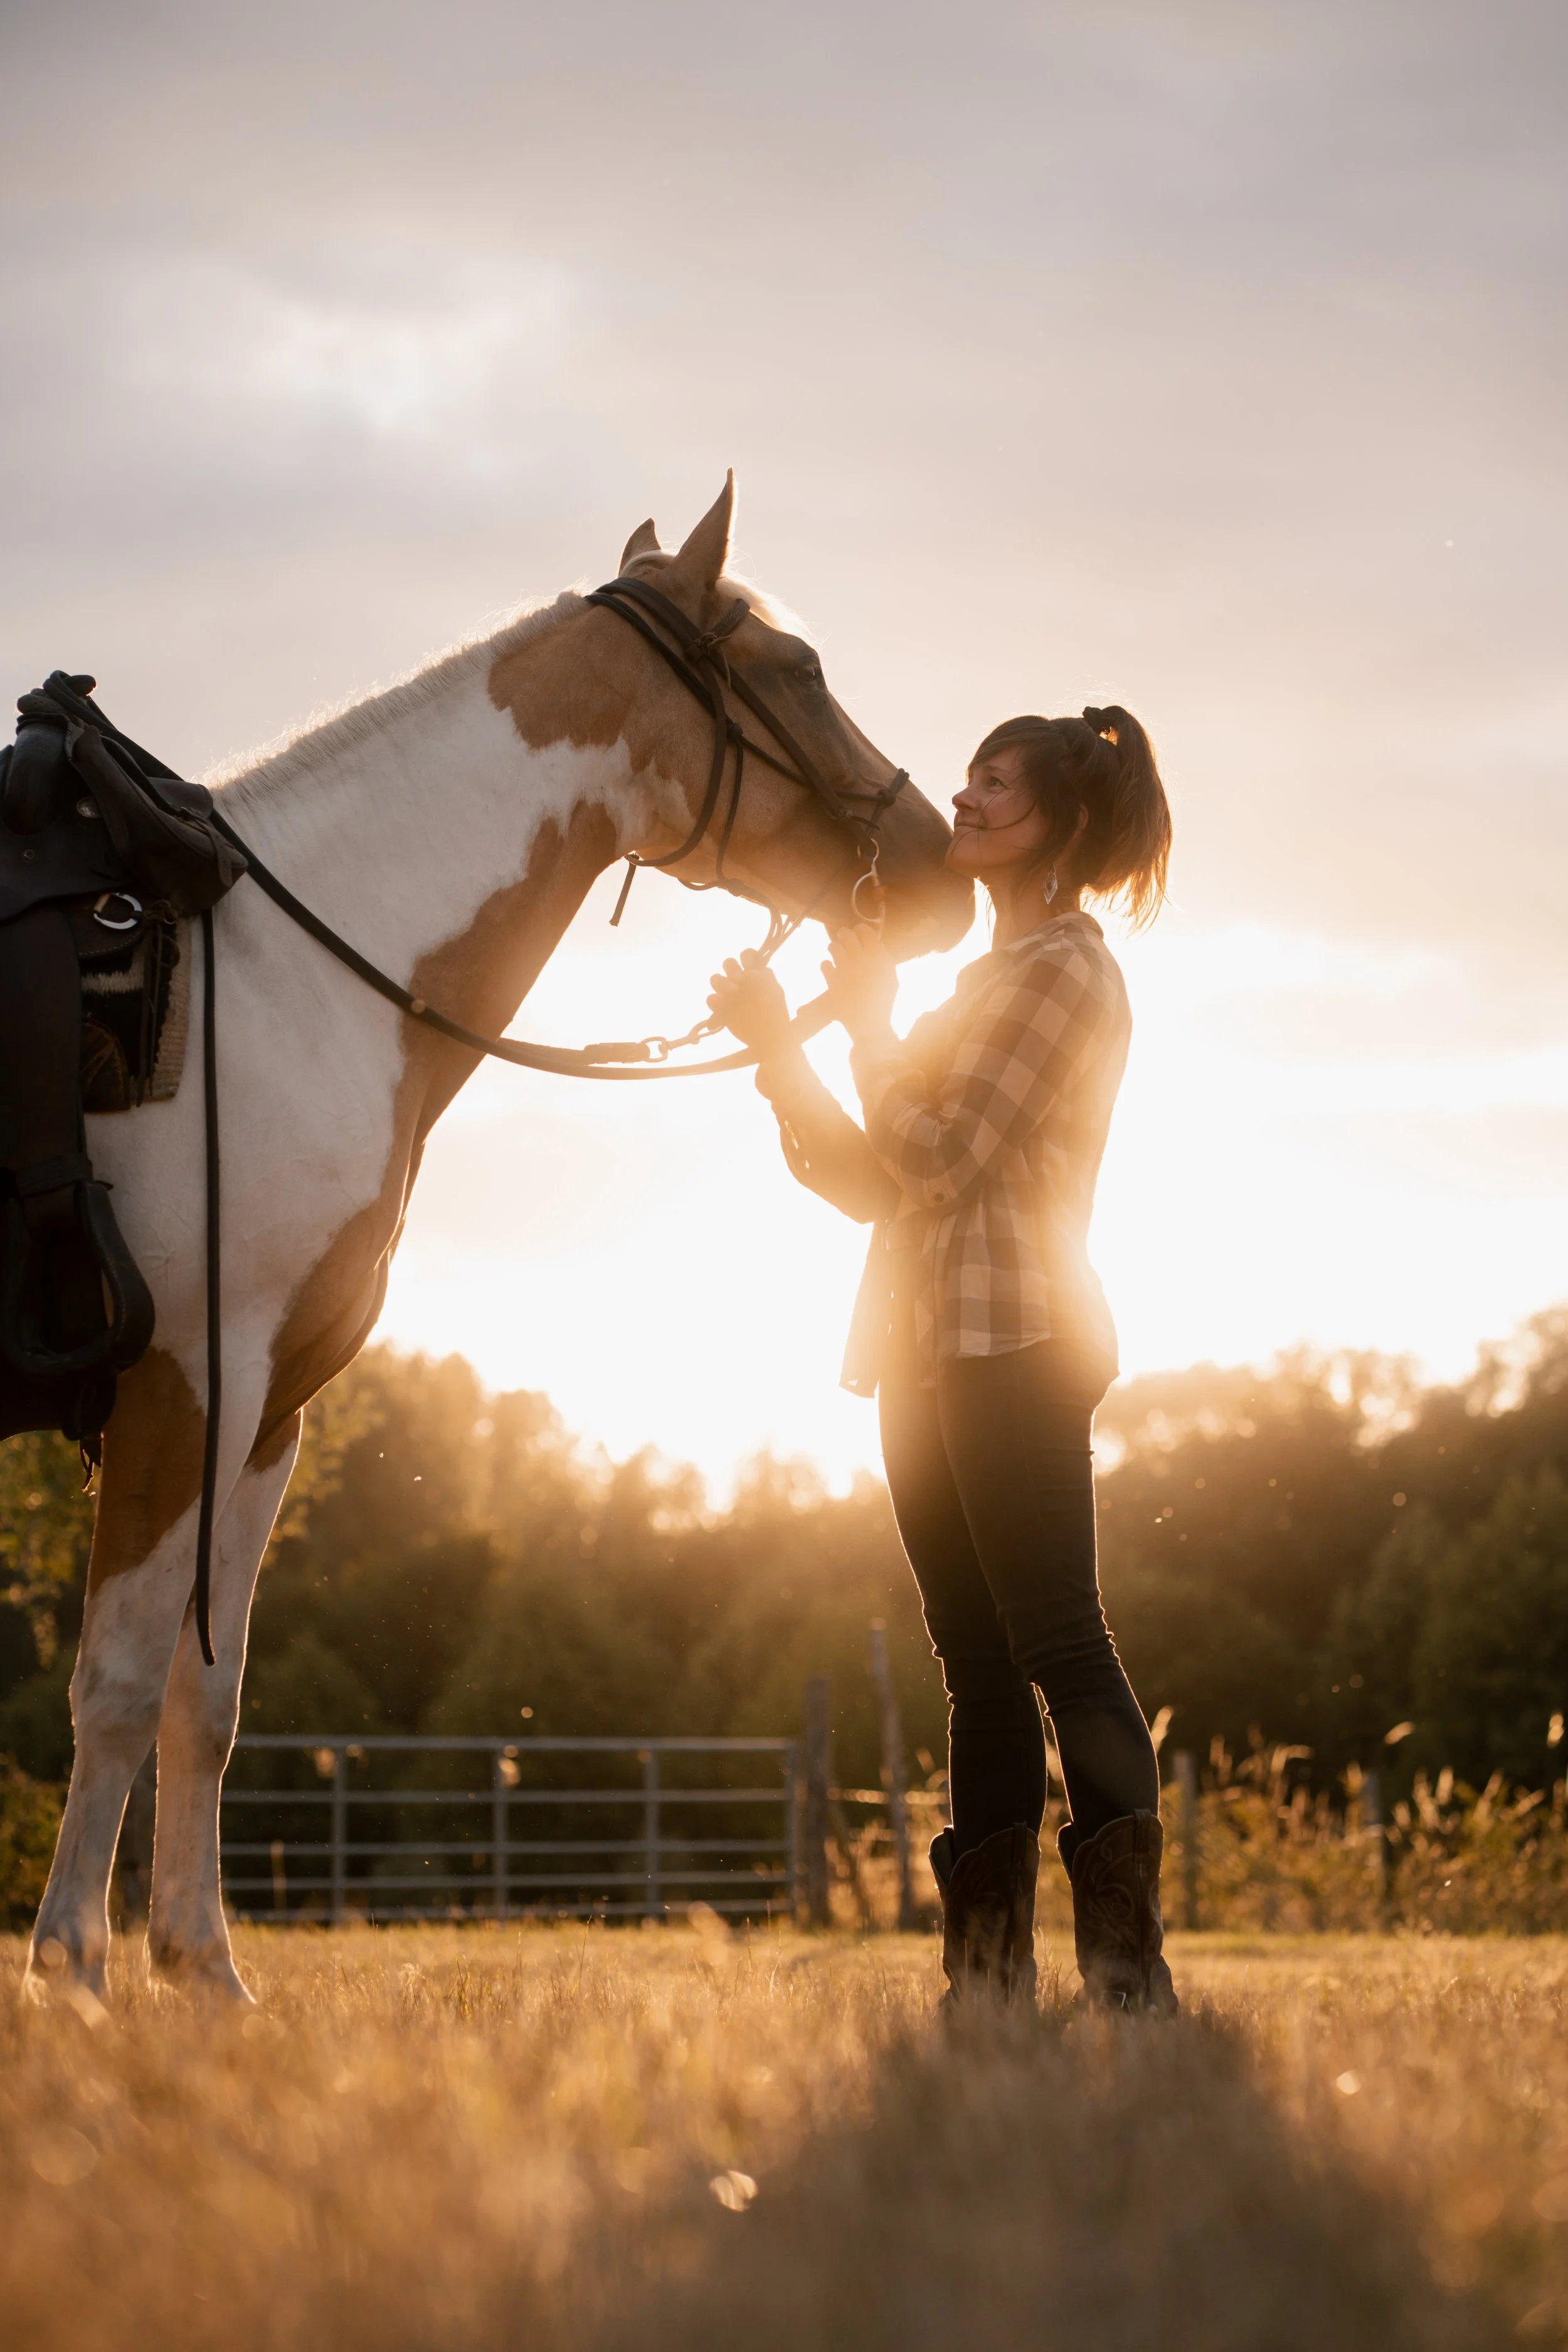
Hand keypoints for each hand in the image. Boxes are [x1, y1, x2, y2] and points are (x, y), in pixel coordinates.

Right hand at [706, 950, 792, 1052]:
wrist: (770, 1037)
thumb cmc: (776, 1014)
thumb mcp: (775, 993)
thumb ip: (765, 978)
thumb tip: (751, 971)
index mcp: (754, 975)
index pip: (747, 956)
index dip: (746, 956)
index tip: (749, 966)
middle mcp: (740, 981)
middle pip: (728, 964)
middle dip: (731, 967)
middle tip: (740, 978)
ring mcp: (729, 995)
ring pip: (716, 979)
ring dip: (721, 982)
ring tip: (733, 990)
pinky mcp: (721, 1009)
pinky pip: (711, 1000)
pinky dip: (715, 1000)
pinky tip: (724, 1005)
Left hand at [821, 922, 898, 1043]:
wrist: (870, 1026)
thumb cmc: (883, 1004)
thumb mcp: (892, 981)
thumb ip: (885, 962)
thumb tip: (877, 945)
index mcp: (880, 960)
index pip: (867, 933)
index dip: (861, 929)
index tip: (858, 931)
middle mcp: (863, 962)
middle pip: (848, 936)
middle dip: (844, 935)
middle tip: (843, 936)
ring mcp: (846, 971)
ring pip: (834, 947)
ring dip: (834, 947)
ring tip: (835, 950)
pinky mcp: (832, 982)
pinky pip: (824, 965)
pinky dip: (826, 965)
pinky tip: (830, 969)